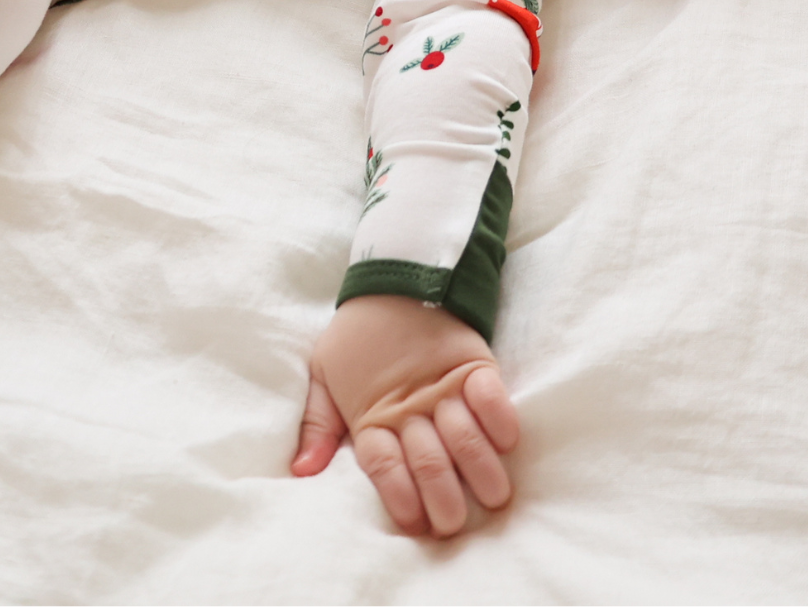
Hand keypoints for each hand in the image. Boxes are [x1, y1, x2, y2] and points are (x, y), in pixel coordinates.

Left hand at [291, 294, 518, 536]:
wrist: (394, 281)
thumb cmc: (357, 339)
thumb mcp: (325, 376)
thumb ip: (318, 425)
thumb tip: (302, 471)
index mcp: (370, 412)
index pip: (383, 463)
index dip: (399, 496)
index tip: (415, 525)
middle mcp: (408, 403)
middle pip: (427, 458)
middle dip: (443, 498)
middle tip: (454, 524)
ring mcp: (443, 384)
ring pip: (464, 435)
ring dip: (480, 469)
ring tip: (493, 497)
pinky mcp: (473, 363)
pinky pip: (490, 395)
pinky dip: (500, 418)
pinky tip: (505, 442)